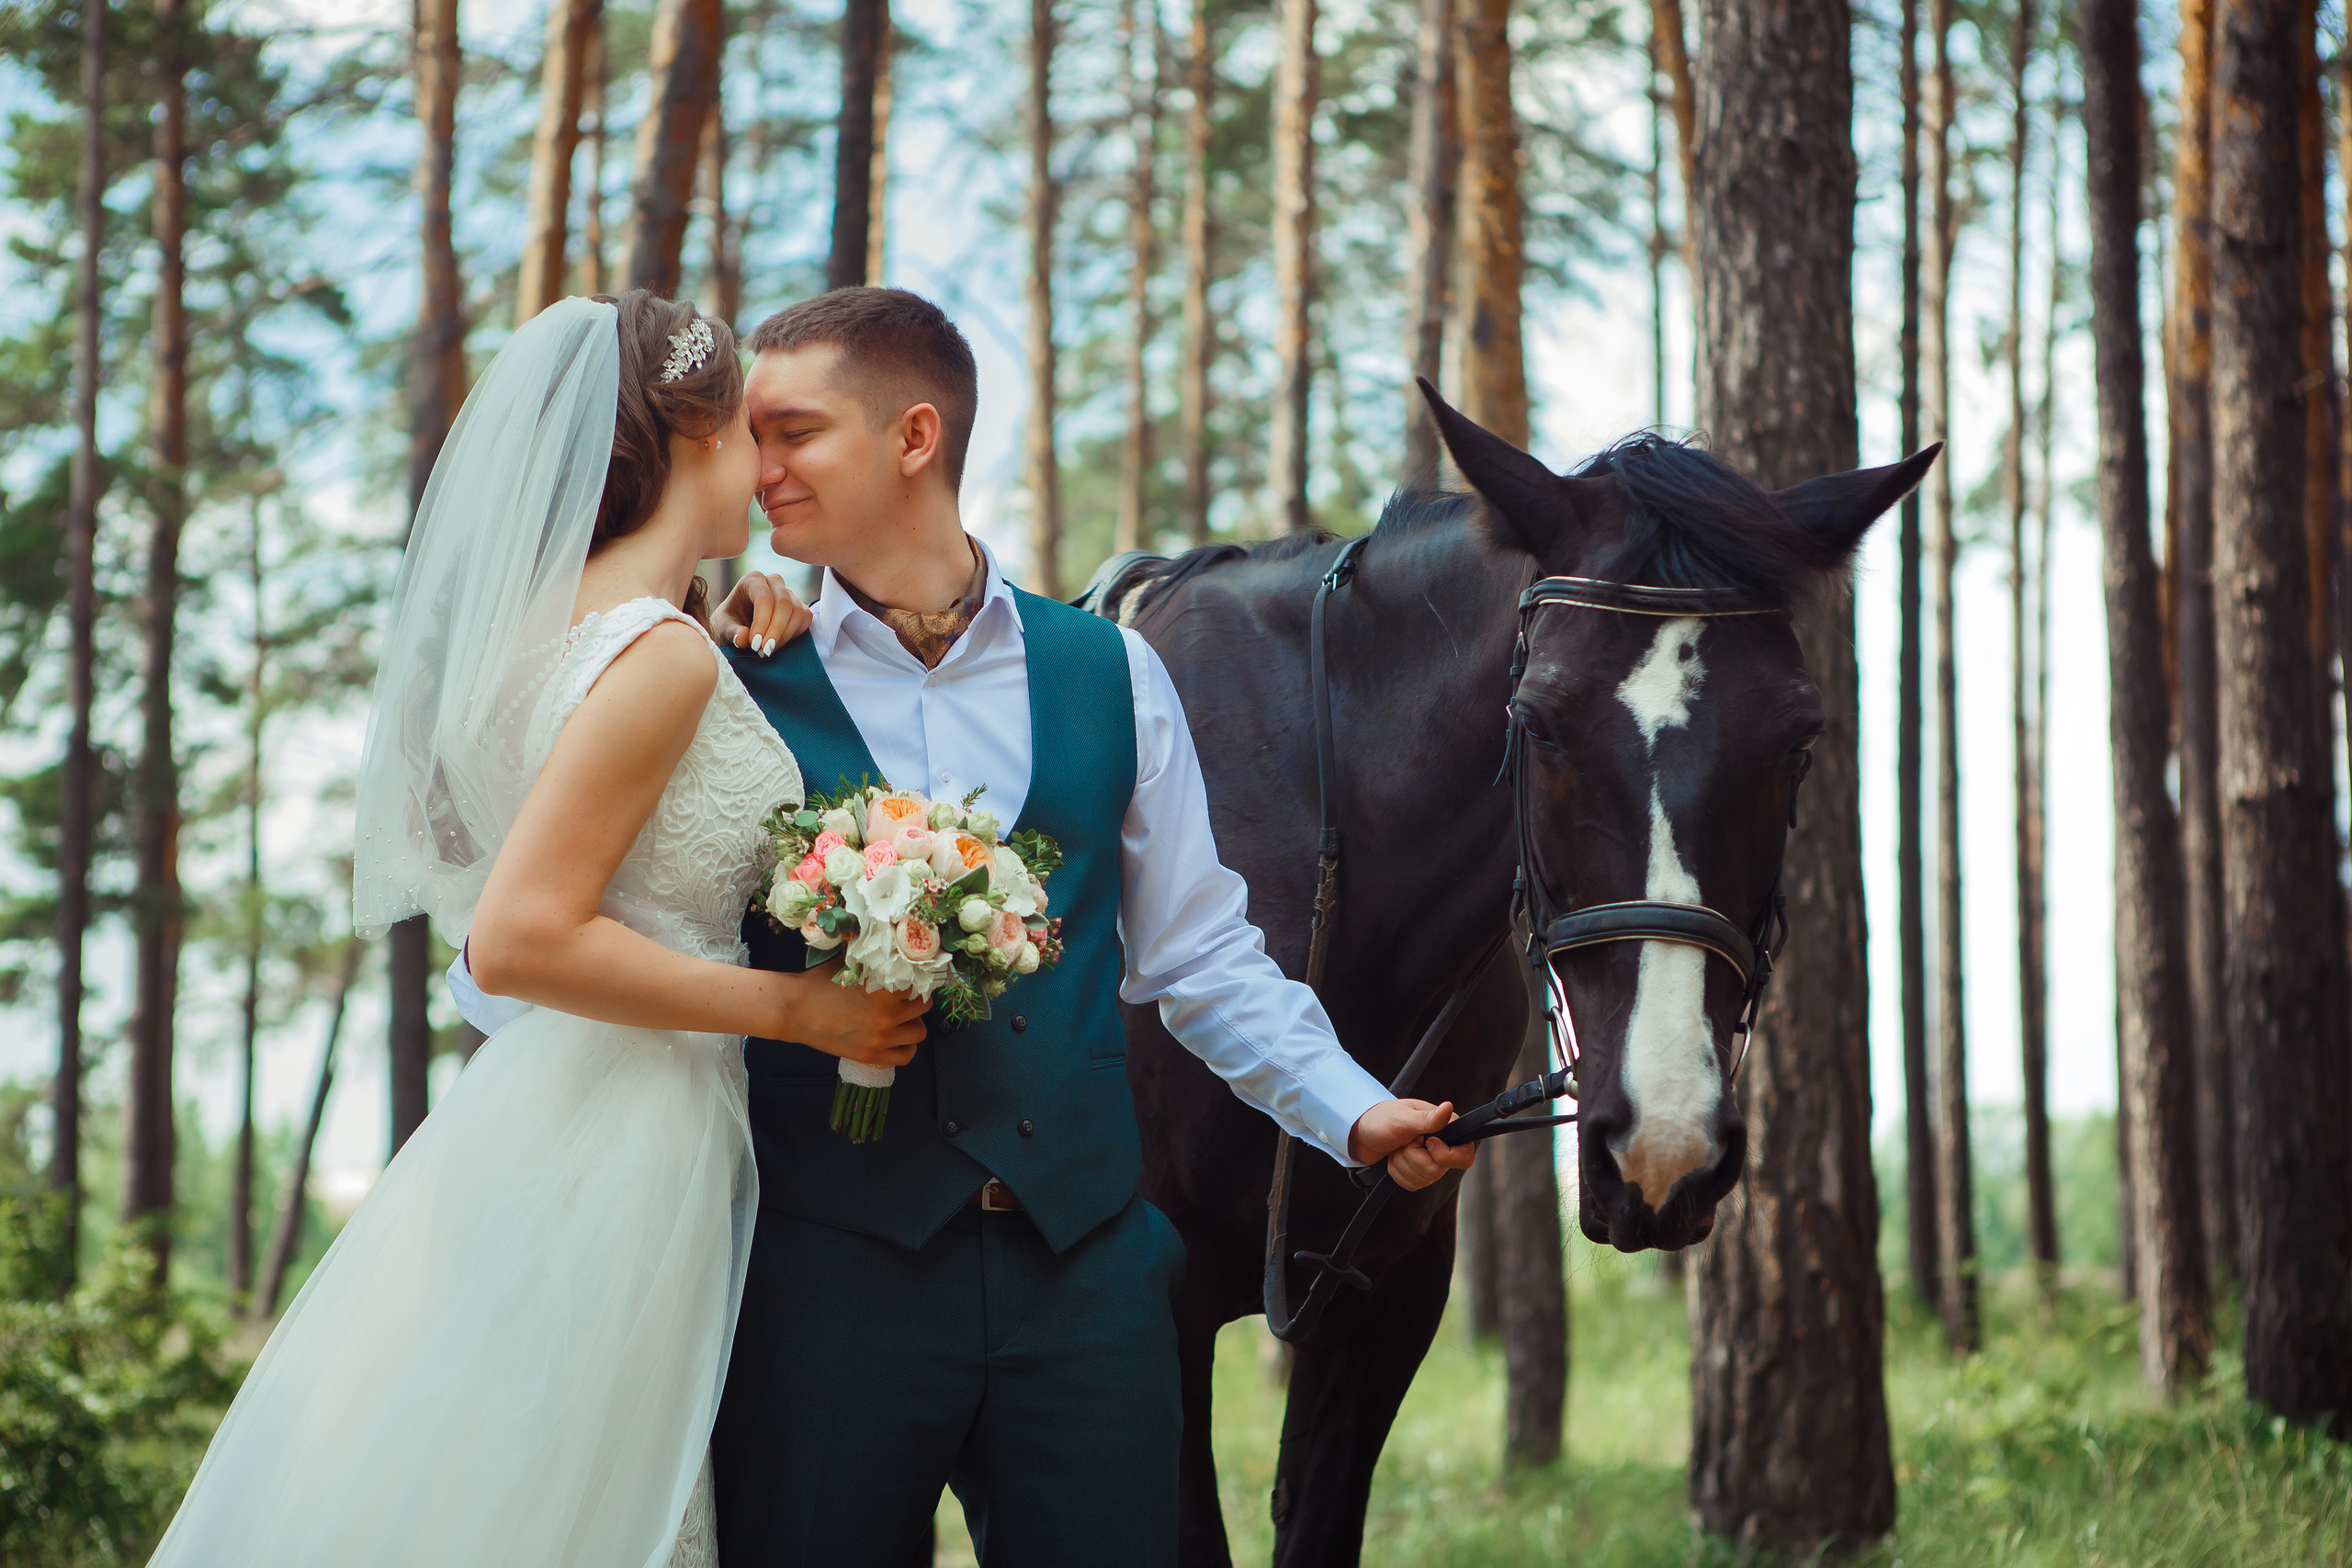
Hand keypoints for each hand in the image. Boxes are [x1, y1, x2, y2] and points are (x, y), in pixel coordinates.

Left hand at [712, 572, 811, 656]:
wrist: (739, 627)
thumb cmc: (730, 623)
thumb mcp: (724, 629)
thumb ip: (733, 633)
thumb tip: (743, 639)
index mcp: (752, 580)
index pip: (764, 598)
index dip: (762, 622)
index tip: (755, 645)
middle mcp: (773, 582)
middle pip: (784, 604)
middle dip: (775, 630)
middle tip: (764, 651)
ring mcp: (789, 593)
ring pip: (797, 612)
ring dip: (785, 635)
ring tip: (768, 650)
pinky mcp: (800, 607)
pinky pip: (805, 619)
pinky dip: (794, 634)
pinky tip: (778, 644)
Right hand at [773, 961, 929, 1067]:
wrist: (794, 1010)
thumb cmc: (820, 982)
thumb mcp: (852, 966)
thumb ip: (876, 965)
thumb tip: (896, 957)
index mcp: (885, 990)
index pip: (919, 983)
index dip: (916, 977)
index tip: (911, 976)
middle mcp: (888, 1016)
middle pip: (923, 1006)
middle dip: (917, 998)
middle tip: (906, 995)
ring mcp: (880, 1039)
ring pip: (919, 1032)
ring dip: (915, 1021)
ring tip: (903, 1015)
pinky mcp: (870, 1056)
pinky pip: (905, 1056)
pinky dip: (908, 1046)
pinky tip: (900, 1036)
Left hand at [1347, 1099, 1475, 1192]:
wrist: (1363, 1132)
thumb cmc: (1382, 1119)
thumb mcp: (1403, 1118)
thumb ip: (1427, 1119)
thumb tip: (1448, 1108)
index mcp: (1447, 1128)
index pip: (1465, 1156)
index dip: (1444, 1155)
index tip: (1425, 1142)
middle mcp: (1443, 1146)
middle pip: (1438, 1171)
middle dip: (1413, 1157)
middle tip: (1404, 1142)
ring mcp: (1432, 1161)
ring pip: (1424, 1180)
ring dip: (1403, 1164)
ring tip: (1398, 1147)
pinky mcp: (1418, 1172)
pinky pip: (1413, 1185)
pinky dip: (1398, 1173)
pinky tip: (1395, 1158)